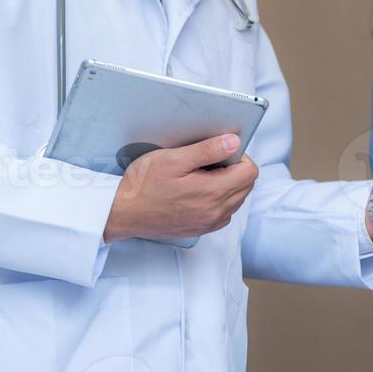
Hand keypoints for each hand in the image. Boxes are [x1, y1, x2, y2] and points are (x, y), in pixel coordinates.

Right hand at [103, 134, 258, 242]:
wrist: (122, 212)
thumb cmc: (143, 184)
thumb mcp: (174, 159)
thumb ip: (208, 150)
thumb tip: (234, 142)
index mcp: (213, 193)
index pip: (250, 172)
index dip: (239, 156)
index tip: (221, 151)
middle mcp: (215, 212)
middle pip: (246, 186)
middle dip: (235, 170)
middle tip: (209, 161)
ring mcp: (209, 223)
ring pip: (236, 200)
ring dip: (228, 185)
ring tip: (202, 175)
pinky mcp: (200, 229)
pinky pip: (223, 212)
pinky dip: (219, 199)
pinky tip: (198, 190)